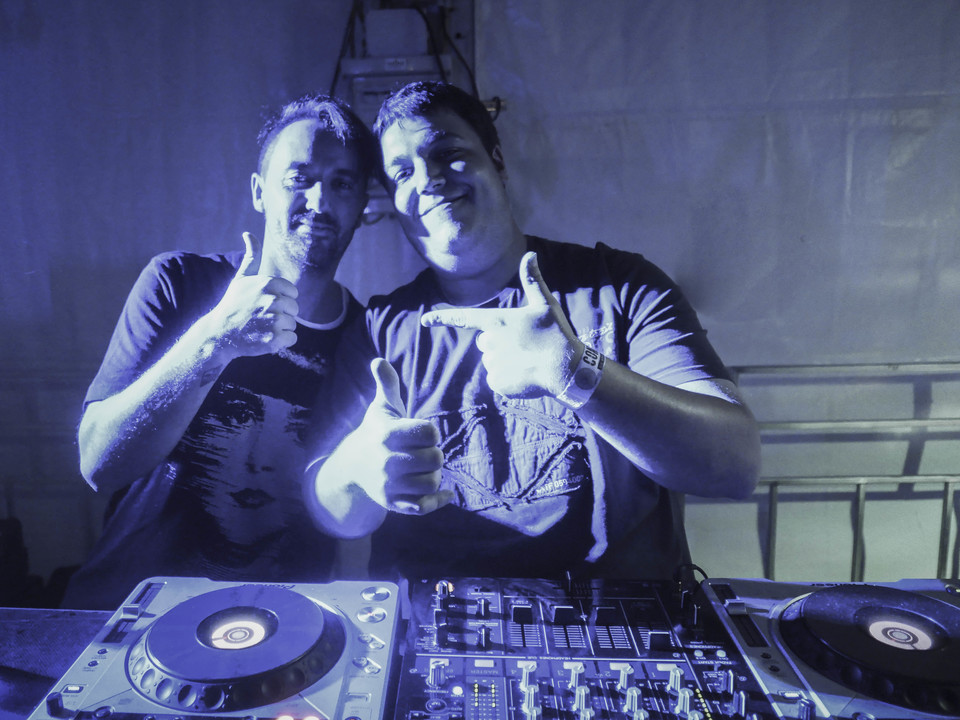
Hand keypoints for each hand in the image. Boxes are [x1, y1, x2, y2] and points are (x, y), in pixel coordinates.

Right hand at [205, 232, 298, 357]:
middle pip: (295, 309)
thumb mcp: (241, 278)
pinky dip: (281, 342)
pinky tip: (264, 339)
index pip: (293, 293)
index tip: (263, 304)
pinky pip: (291, 339)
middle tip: (260, 317)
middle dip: (281, 315)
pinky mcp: (274, 339)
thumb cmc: (233, 305)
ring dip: (279, 329)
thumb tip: (248, 233)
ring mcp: (273, 320)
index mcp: (269, 283)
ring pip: (292, 324)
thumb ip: (252, 256)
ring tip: (260, 328)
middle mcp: (272, 299)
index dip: (280, 300)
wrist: (218, 334)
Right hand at [351, 358, 451, 514]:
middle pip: (435, 458)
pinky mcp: (393, 503)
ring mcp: (389, 485)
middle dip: (435, 454)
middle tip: (425, 453)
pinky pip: (423, 507)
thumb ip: (387, 384)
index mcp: (387, 434)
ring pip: (432, 482)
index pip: (430, 432)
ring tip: (427, 470)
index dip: (431, 432)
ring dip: (436, 476)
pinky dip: (438, 500)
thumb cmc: (376, 433)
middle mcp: (387, 461)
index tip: (422, 433)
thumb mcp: (381, 409)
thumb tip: (379, 361)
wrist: (352, 469)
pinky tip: (445, 493)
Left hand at [421, 251, 582, 397]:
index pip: (464, 317)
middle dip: (498, 344)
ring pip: (491, 361)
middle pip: (484, 342)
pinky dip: (508, 379)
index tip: (425, 320)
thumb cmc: (556, 334)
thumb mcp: (545, 304)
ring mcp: (492, 363)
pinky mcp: (497, 383)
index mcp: (497, 321)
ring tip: (527, 360)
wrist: (567, 370)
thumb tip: (529, 253)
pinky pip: (496, 379)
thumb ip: (532, 280)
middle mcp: (490, 342)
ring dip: (505, 361)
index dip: (443, 318)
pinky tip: (525, 375)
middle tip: (524, 345)